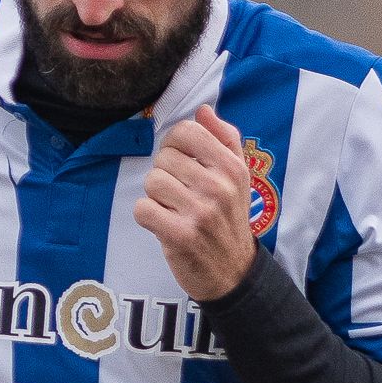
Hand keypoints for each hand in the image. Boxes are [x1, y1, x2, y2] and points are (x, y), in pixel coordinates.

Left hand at [133, 104, 256, 301]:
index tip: (179, 162)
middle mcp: (219, 187)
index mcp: (232, 167)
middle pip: (164, 157)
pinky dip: (146, 216)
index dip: (173, 144)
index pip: (186, 131)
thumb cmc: (229, 219)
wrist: (233, 272)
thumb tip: (203, 110)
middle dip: (165, 174)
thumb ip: (224, 139)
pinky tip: (163, 223)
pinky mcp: (180, 236)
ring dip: (155, 196)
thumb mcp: (239, 177)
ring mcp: (200, 212)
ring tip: (172, 209)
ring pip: (152, 182)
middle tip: (178, 194)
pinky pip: (143, 209)